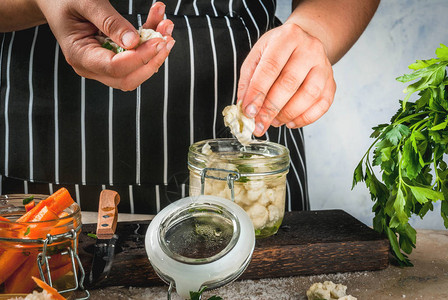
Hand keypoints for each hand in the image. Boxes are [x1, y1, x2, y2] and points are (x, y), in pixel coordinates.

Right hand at [34, 0, 174, 90]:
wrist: (55, 1)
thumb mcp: (85, 2)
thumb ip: (109, 21)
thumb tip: (134, 42)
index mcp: (80, 56)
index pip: (115, 68)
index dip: (139, 57)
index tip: (158, 41)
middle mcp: (92, 67)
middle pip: (129, 78)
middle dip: (153, 60)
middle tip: (168, 37)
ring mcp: (103, 65)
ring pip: (137, 70)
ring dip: (156, 51)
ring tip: (166, 25)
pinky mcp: (113, 58)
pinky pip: (136, 57)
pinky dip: (150, 42)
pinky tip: (158, 22)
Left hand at [238, 23, 335, 135]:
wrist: (305, 41)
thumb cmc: (278, 51)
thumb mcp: (258, 55)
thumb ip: (248, 80)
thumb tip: (245, 107)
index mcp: (287, 37)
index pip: (270, 68)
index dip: (258, 93)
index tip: (249, 112)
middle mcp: (309, 49)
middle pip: (289, 83)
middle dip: (271, 109)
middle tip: (259, 124)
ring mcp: (324, 65)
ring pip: (309, 95)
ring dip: (288, 114)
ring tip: (274, 121)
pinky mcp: (332, 82)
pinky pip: (322, 105)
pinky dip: (305, 118)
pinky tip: (290, 122)